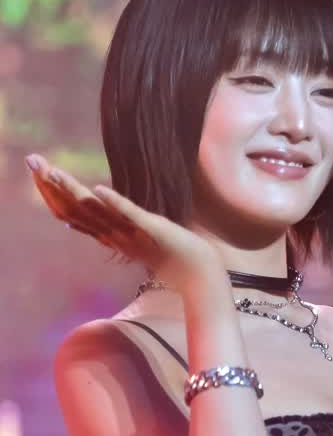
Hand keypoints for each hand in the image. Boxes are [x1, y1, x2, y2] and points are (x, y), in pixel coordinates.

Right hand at [27, 154, 224, 292]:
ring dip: (73, 189)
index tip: (36, 171)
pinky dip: (114, 202)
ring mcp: (132, 233)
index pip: (72, 213)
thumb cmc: (170, 254)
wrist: (198, 273)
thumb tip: (91, 208)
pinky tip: (98, 189)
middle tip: (31, 162)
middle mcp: (115, 235)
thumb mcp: (136, 237)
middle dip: (52, 185)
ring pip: (96, 210)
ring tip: (52, 171)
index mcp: (110, 236)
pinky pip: (131, 214)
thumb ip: (114, 224)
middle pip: (75, 209)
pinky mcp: (152, 229)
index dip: (52, 193)